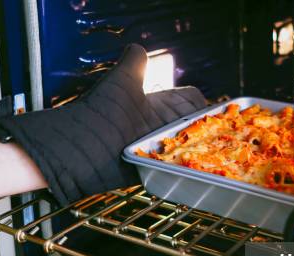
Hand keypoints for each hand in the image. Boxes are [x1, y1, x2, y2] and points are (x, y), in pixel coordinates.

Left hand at [0, 44, 205, 204]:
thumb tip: (137, 48)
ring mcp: (151, 148)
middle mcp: (154, 126)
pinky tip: (191, 166)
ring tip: (209, 151)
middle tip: (218, 133)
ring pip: (183, 148)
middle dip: (204, 129)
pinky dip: (182, 167)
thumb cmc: (98, 114)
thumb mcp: (120, 83)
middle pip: (190, 126)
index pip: (188, 102)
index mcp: (153, 105)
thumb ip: (133, 65)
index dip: (201, 104)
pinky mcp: (146, 168)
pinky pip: (170, 169)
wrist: (76, 148)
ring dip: (196, 149)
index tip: (211, 110)